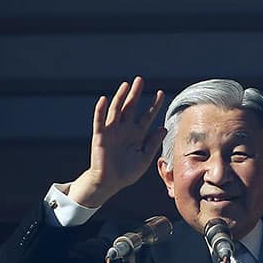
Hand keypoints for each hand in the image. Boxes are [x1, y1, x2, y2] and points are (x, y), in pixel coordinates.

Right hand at [70, 76, 166, 206]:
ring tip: (126, 85)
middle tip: (140, 80)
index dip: (154, 105)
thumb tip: (163, 128)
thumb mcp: (145, 158)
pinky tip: (105, 99)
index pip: (147, 116)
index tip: (161, 93)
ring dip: (120, 97)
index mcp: (137, 135)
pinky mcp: (100, 136)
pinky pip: (100, 121)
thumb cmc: (127, 172)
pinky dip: (101, 110)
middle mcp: (125, 129)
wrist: (110, 183)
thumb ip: (153, 143)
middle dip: (136, 94)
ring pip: (116, 110)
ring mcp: (112, 131)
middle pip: (131, 108)